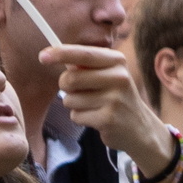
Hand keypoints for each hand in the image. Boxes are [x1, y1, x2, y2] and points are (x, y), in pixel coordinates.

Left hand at [44, 43, 175, 178]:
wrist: (140, 128)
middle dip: (66, 87)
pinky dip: (81, 118)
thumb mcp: (107, 74)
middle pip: (70, 78)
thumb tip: (49, 55)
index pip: (83, 54)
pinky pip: (76, 116)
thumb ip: (83, 65)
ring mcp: (115, 99)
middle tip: (80, 91)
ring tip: (94, 107)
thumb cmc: (116, 97)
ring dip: (75, 105)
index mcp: (117, 62)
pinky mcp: (108, 119)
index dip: (60, 53)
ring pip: (70, 99)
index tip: (43, 57)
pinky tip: (97, 118)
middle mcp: (119, 77)